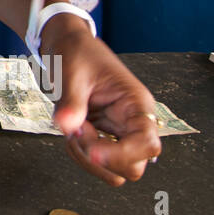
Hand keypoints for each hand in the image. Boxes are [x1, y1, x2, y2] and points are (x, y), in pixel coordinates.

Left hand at [41, 16, 162, 186]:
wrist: (66, 44)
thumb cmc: (76, 52)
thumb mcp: (71, 73)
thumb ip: (71, 102)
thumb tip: (67, 127)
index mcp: (136, 103)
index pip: (147, 144)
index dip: (121, 155)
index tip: (92, 150)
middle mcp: (133, 121)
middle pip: (133, 166)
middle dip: (101, 158)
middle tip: (79, 130)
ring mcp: (118, 131)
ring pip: (115, 170)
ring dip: (88, 159)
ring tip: (73, 128)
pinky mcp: (103, 135)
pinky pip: (98, 161)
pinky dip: (81, 154)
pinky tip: (72, 129)